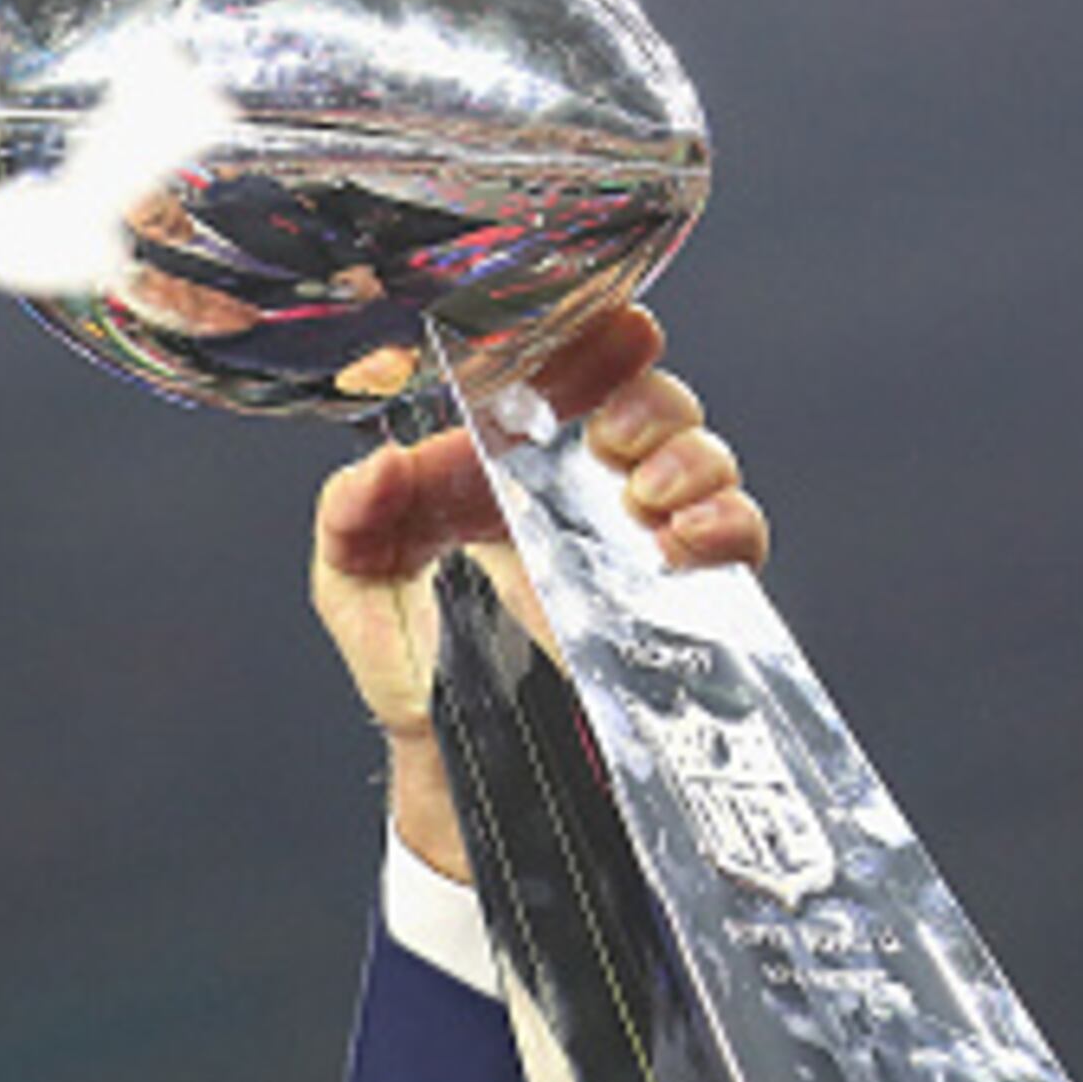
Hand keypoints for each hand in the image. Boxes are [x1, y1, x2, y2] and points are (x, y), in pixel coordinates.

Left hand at [310, 305, 765, 879]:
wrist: (455, 757)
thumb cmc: (408, 660)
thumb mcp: (352, 584)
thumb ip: (348, 518)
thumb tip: (376, 468)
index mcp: (503, 465)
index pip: (563, 376)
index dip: (596, 339)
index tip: (615, 325)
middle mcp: (577, 490)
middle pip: (648, 402)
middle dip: (648, 396)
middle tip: (613, 432)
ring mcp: (632, 540)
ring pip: (700, 458)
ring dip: (687, 456)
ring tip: (644, 492)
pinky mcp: (677, 597)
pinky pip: (734, 537)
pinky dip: (725, 522)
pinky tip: (682, 540)